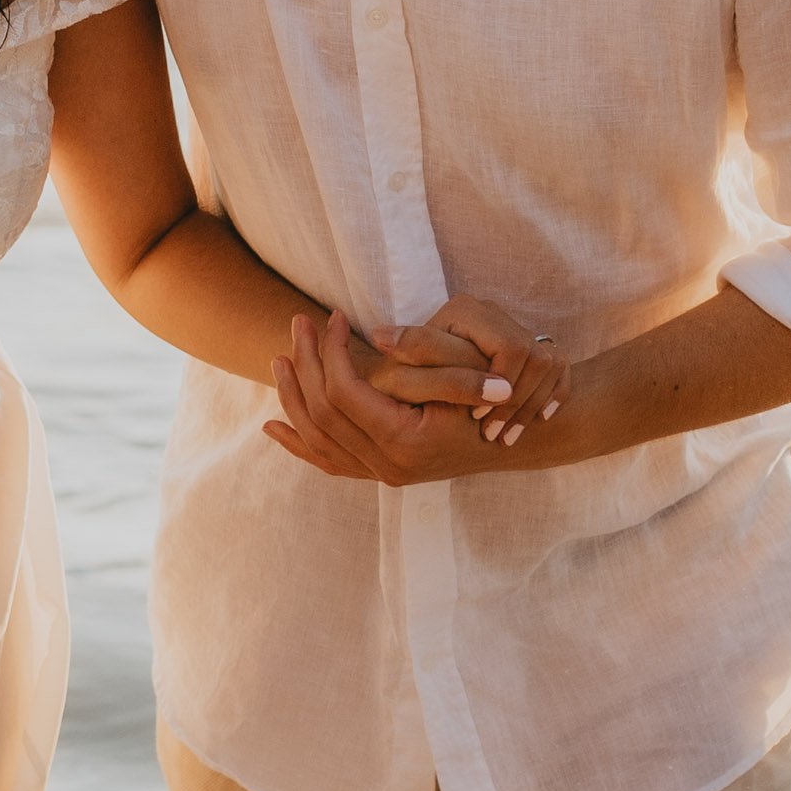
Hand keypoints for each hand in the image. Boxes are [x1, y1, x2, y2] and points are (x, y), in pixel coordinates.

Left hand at [264, 304, 571, 485]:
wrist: (518, 438)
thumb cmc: (496, 394)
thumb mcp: (468, 368)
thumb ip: (425, 352)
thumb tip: (379, 336)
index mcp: (405, 440)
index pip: (344, 391)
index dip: (332, 349)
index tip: (334, 316)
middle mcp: (389, 466)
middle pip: (324, 412)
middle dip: (307, 362)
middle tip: (300, 322)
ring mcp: (384, 475)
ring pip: (318, 438)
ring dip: (293, 396)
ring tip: (281, 358)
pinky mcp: (381, 474)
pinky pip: (328, 462)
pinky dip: (299, 443)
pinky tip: (273, 426)